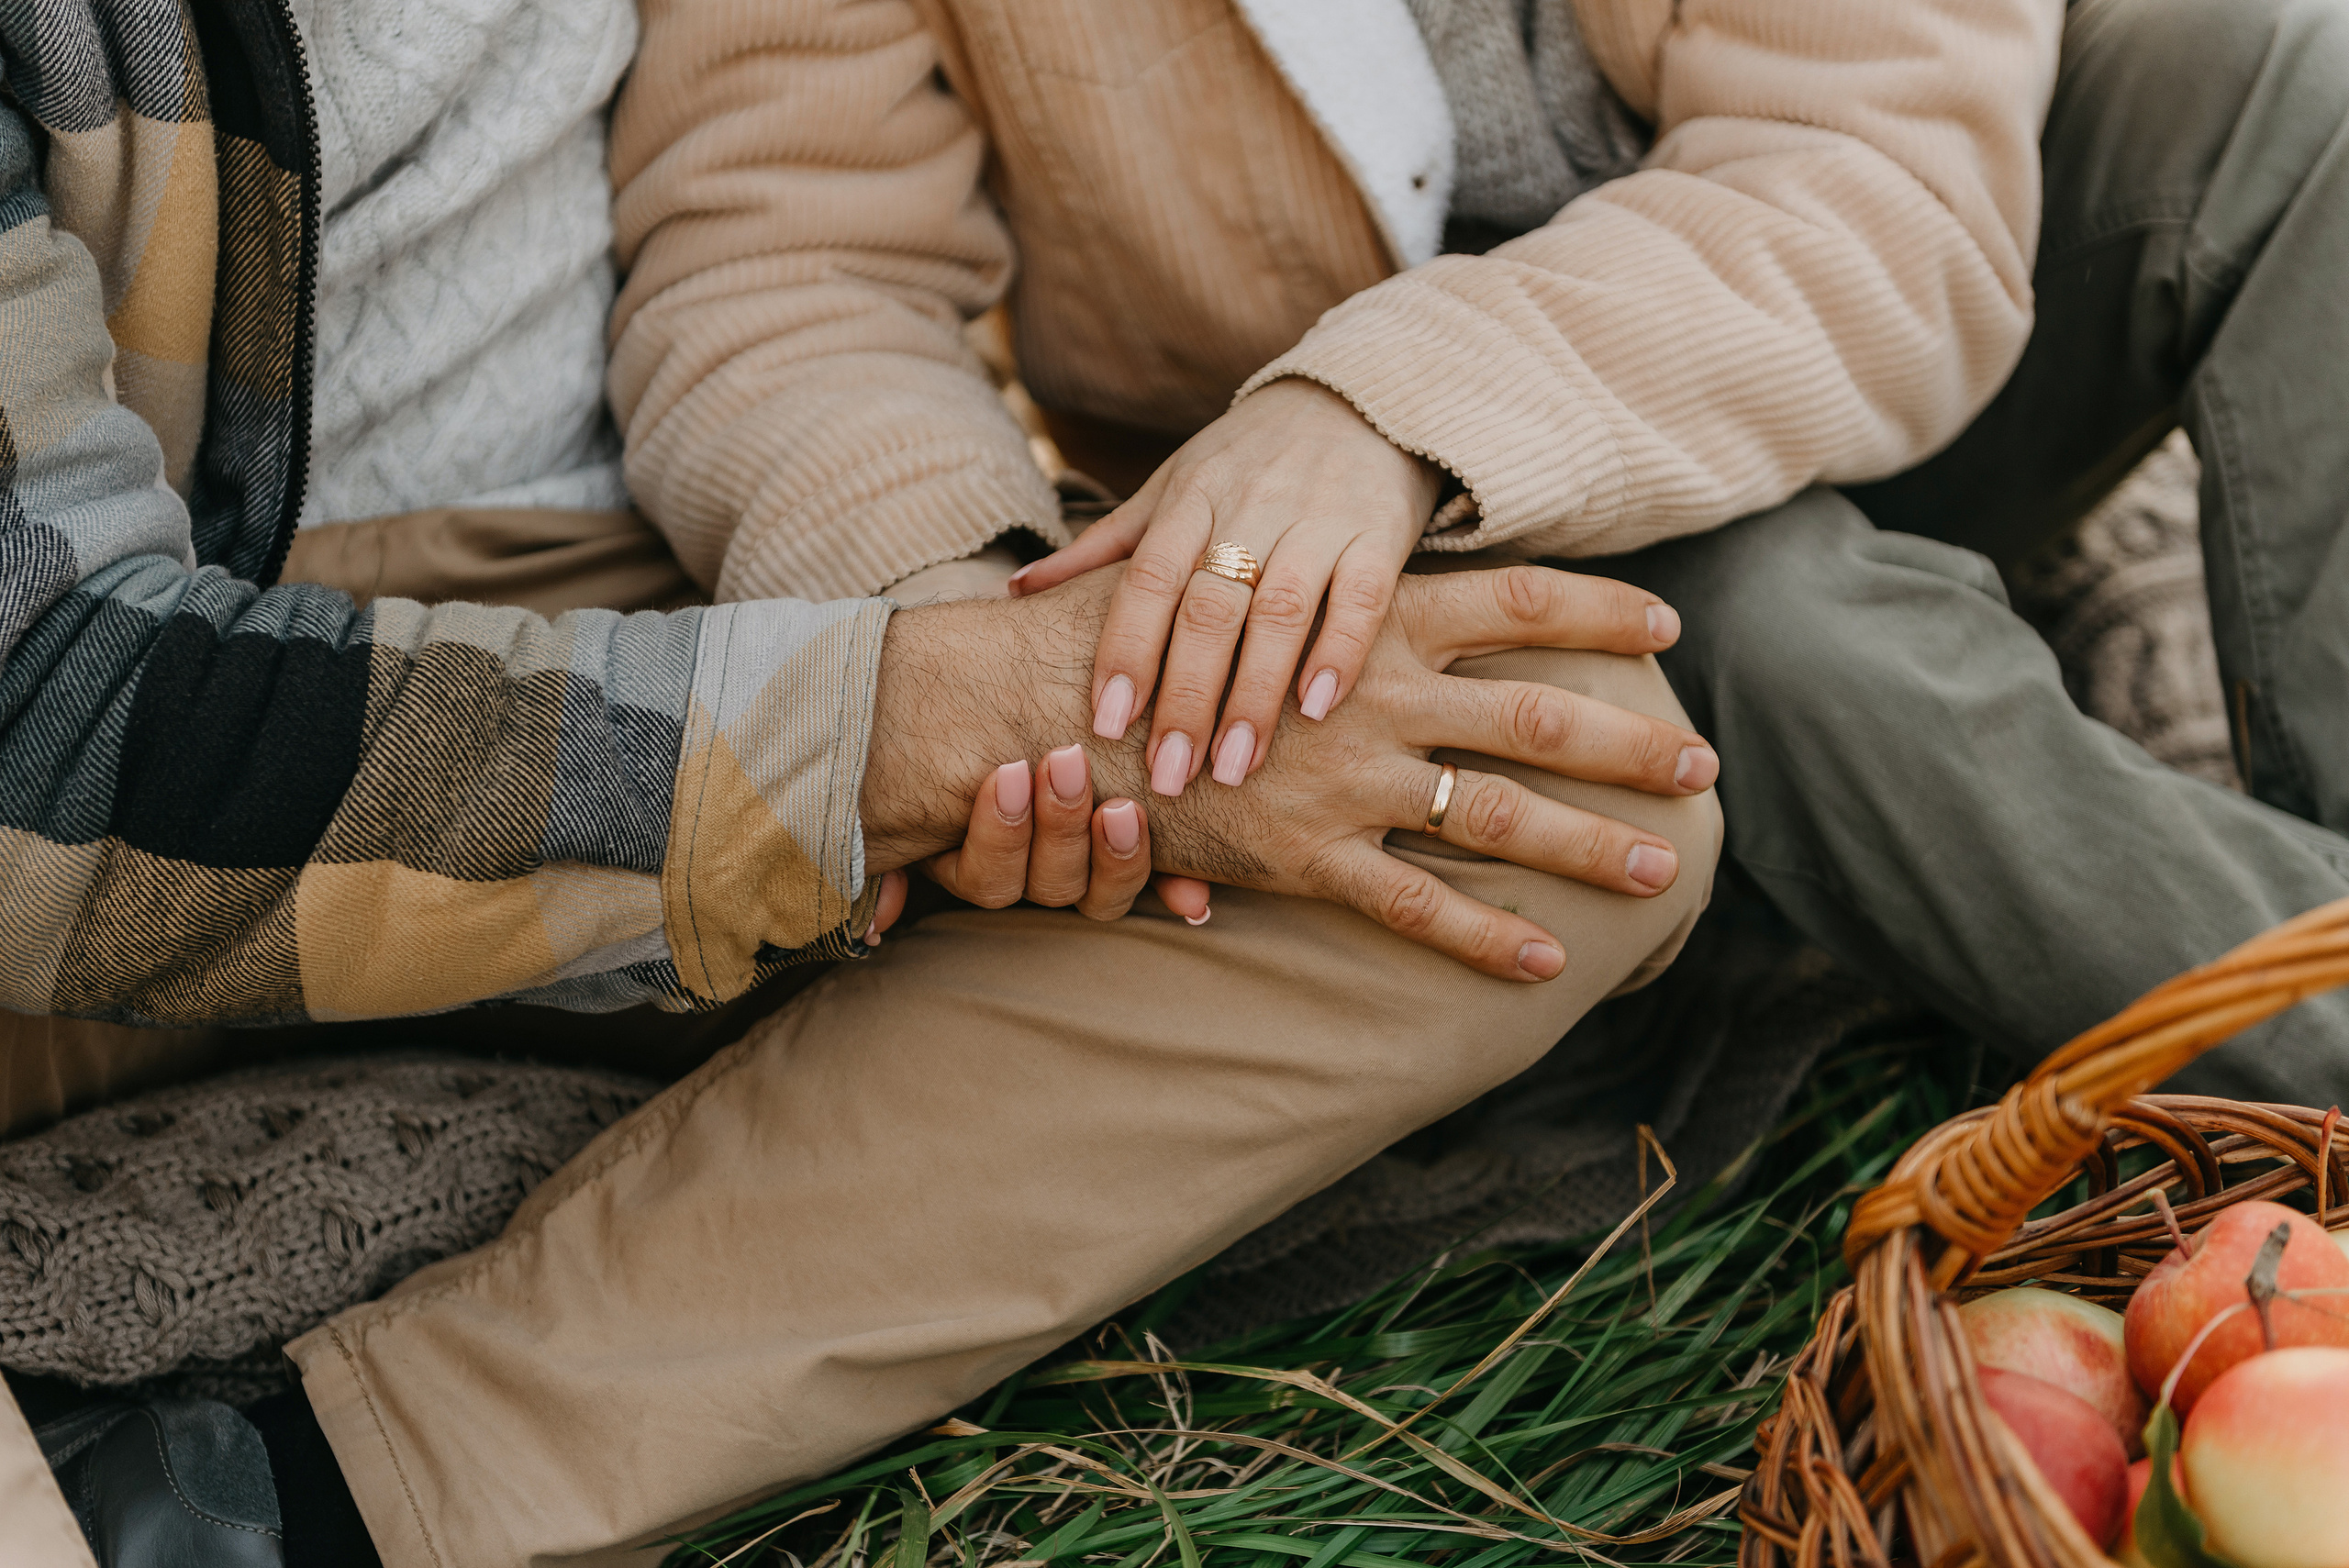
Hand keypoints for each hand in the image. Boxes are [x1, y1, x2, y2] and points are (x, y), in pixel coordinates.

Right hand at [859, 562, 1717, 979]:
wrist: (1052, 700)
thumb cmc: (1148, 632)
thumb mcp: (1243, 580)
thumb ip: (1311, 586)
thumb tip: (1360, 581)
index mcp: (1372, 615)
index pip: (1518, 597)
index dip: (1599, 609)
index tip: (1669, 619)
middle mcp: (1380, 693)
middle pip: (1538, 714)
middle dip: (1631, 743)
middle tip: (1705, 766)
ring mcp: (1350, 777)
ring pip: (1499, 815)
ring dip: (1592, 844)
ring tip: (1666, 870)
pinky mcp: (1307, 853)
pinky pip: (1415, 905)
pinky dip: (1486, 936)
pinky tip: (1549, 964)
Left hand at [1006, 380, 1438, 797]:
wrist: (1359, 399)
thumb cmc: (1249, 460)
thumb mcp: (1171, 487)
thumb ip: (1104, 546)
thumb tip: (1015, 593)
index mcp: (1189, 499)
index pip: (1147, 580)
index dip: (1125, 652)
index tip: (1105, 724)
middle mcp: (1249, 507)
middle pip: (1208, 608)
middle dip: (1185, 698)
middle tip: (1168, 775)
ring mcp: (1317, 519)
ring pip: (1279, 612)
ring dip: (1254, 696)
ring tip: (1235, 768)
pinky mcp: (1379, 532)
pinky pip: (1360, 598)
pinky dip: (1338, 653)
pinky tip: (1317, 710)